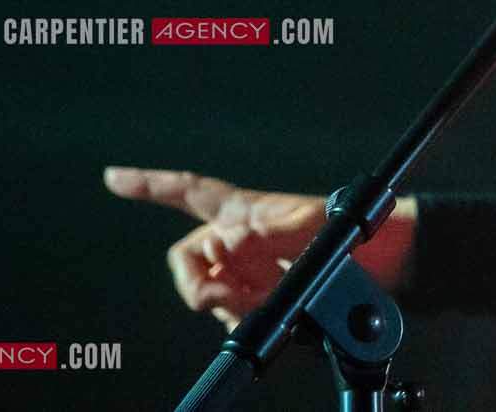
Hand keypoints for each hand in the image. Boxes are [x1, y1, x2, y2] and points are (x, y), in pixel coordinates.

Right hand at [103, 166, 417, 329]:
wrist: (381, 264)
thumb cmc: (347, 230)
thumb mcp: (308, 225)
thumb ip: (264, 234)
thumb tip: (225, 245)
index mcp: (241, 210)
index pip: (188, 191)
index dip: (150, 184)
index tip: (114, 176)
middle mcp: (235, 241)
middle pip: (187, 262)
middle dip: (198, 283)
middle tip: (225, 296)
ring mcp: (243, 273)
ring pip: (207, 294)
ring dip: (227, 303)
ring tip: (262, 298)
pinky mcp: (255, 302)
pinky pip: (228, 318)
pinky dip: (240, 319)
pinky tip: (267, 311)